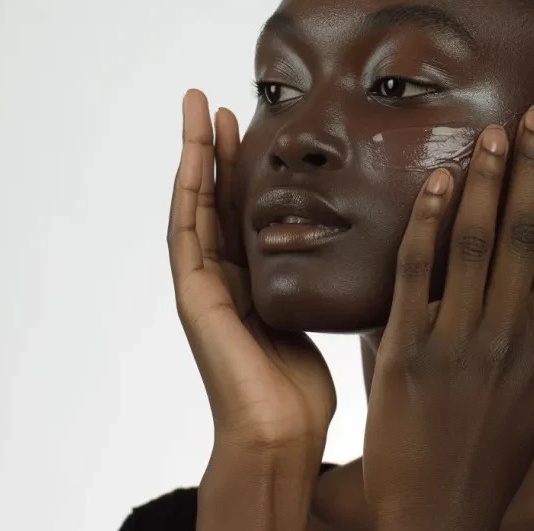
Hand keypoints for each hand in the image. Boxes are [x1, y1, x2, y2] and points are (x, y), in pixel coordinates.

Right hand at [167, 89, 335, 462]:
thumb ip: (311, 279)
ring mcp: (202, 286)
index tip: (248, 122)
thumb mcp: (313, 314)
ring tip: (197, 105)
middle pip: (212, 197)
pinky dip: (186, 191)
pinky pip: (187, 233)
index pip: (239, 209)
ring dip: (192, 154)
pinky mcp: (194, 297)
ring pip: (193, 205)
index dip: (239, 165)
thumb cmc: (302, 388)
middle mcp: (222, 276)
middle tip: (215, 99)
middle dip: (211, 148)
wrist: (281, 435)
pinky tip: (190, 154)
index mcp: (249, 279)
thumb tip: (347, 246)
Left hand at [362, 105, 533, 530]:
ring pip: (477, 244)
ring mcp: (459, 343)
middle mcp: (511, 337)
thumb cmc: (492, 447)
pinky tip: (435, 183)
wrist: (442, 511)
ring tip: (491, 136)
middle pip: (525, 234)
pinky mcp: (408, 352)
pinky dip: (428, 223)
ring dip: (486, 182)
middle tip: (532, 116)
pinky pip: (417, 274)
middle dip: (532, 169)